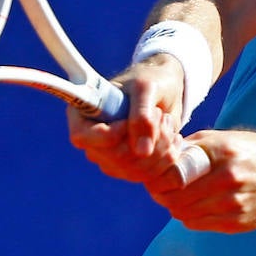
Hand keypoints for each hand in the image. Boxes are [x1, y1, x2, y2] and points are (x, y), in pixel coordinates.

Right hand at [67, 54, 185, 182]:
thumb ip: (142, 116)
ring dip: (161, 148)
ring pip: (134, 170)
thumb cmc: (150, 80)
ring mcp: (110, 157)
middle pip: (114, 159)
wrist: (166, 89)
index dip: (109, 135)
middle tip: (160, 116)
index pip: (82, 137)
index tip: (129, 121)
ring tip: (167, 123)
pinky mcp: (130, 167)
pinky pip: (148, 175)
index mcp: (83, 113)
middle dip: (146, 140)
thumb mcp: (146, 89)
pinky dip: (167, 157)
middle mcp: (93, 140)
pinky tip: (172, 137)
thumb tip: (141, 153)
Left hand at [144, 129, 255, 233]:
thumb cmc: (254, 154)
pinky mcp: (237, 222)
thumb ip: (195, 144)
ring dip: (175, 207)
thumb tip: (161, 152)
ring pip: (184, 213)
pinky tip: (194, 207)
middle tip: (159, 190)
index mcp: (224, 152)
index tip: (155, 175)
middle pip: (176, 196)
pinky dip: (190, 216)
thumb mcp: (228, 139)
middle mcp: (229, 178)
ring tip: (176, 198)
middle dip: (162, 195)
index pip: (175, 171)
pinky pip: (199, 223)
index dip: (159, 176)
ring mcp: (234, 203)